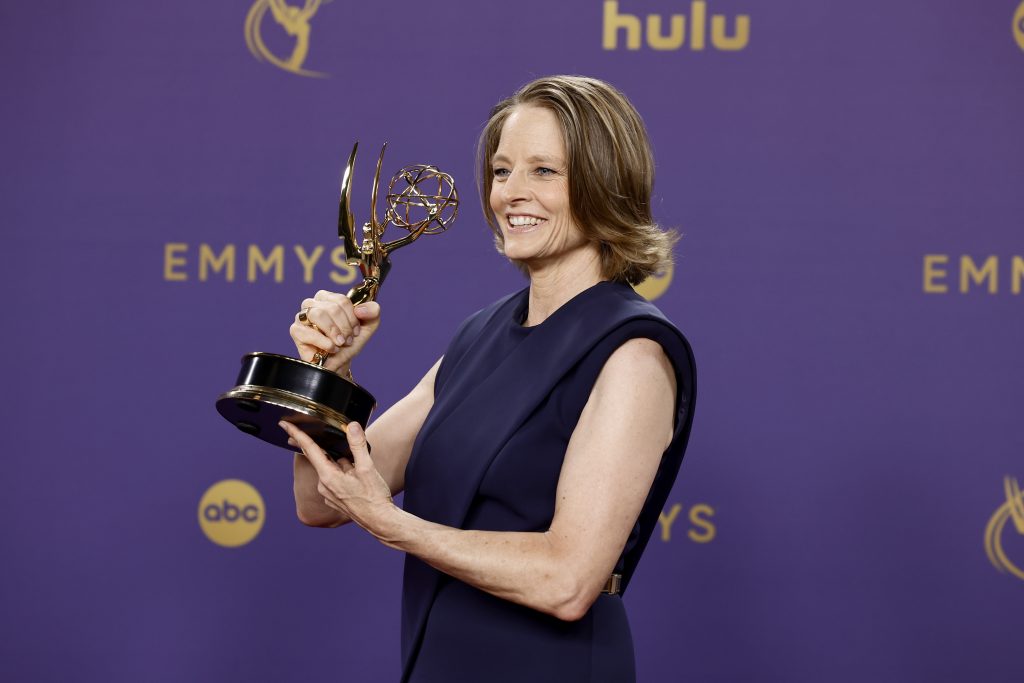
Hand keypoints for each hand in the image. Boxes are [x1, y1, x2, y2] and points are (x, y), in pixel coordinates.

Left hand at [280, 420, 394, 532]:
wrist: (379, 522)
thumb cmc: (373, 497)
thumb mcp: (367, 468)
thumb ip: (358, 445)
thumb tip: (352, 426)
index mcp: (328, 476)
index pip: (308, 449)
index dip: (296, 435)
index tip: (284, 424)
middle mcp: (324, 486)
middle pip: (324, 458)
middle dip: (336, 452)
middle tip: (351, 454)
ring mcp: (328, 494)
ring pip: (332, 469)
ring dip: (343, 465)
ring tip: (362, 473)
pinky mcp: (334, 500)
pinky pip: (335, 480)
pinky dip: (344, 475)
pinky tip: (358, 481)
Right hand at [289, 291, 380, 373]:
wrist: (339, 363)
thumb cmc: (349, 342)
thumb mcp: (368, 326)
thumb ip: (373, 311)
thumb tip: (360, 309)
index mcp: (329, 298)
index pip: (341, 300)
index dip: (352, 317)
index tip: (356, 331)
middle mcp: (313, 304)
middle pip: (331, 307)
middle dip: (344, 327)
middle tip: (348, 340)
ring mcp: (302, 316)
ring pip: (318, 314)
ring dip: (333, 332)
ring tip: (340, 343)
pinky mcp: (296, 331)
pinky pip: (307, 331)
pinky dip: (323, 342)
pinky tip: (331, 348)